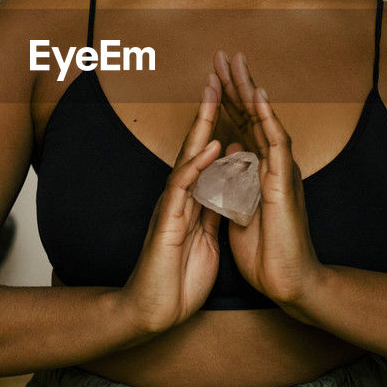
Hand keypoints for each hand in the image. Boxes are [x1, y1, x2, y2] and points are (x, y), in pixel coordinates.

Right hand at [117, 75, 224, 335]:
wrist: (156, 311)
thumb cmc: (178, 279)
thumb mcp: (207, 239)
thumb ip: (215, 210)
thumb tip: (229, 188)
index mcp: (193, 200)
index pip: (208, 154)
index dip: (218, 124)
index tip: (231, 95)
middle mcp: (181, 197)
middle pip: (196, 144)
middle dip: (207, 110)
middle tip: (216, 76)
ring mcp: (173, 207)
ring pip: (187, 157)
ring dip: (201, 125)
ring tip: (212, 94)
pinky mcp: (169, 224)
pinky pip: (183, 189)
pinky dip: (198, 166)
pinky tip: (211, 147)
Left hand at [213, 51, 323, 309]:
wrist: (287, 282)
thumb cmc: (266, 252)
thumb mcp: (239, 209)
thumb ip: (235, 180)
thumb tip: (228, 155)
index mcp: (258, 170)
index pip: (241, 126)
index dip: (226, 99)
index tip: (212, 75)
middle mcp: (271, 165)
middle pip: (252, 115)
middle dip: (237, 84)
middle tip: (223, 54)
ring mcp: (280, 172)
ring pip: (265, 121)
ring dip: (250, 90)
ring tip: (237, 63)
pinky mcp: (284, 185)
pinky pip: (276, 145)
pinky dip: (267, 119)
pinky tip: (259, 97)